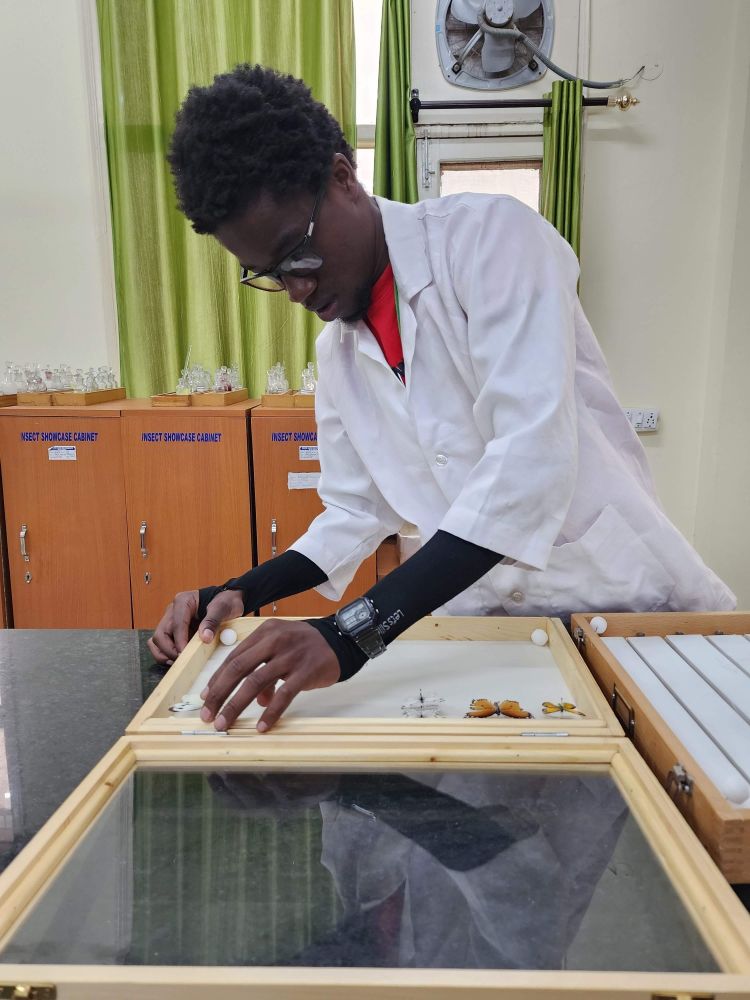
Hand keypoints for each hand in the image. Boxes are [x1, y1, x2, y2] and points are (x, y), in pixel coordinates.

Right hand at [148, 588, 244, 664]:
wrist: (228, 602)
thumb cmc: (225, 602)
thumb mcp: (223, 608)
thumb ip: (213, 621)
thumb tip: (204, 638)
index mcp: (183, 602)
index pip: (176, 625)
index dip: (179, 642)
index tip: (185, 654)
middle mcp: (173, 612)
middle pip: (160, 634)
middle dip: (169, 651)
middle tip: (183, 661)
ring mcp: (171, 622)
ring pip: (157, 641)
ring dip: (164, 654)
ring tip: (178, 663)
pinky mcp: (173, 632)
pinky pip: (162, 645)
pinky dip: (166, 654)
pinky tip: (177, 660)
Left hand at [199, 619, 340, 732]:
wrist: (341, 640)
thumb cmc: (306, 645)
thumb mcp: (282, 648)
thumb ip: (264, 669)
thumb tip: (254, 699)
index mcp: (265, 632)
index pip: (234, 657)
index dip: (217, 679)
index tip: (206, 698)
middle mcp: (274, 641)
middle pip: (238, 668)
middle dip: (219, 694)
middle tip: (209, 715)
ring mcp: (290, 656)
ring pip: (255, 682)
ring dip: (236, 705)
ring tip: (225, 723)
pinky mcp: (305, 671)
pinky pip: (283, 694)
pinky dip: (270, 712)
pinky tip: (262, 726)